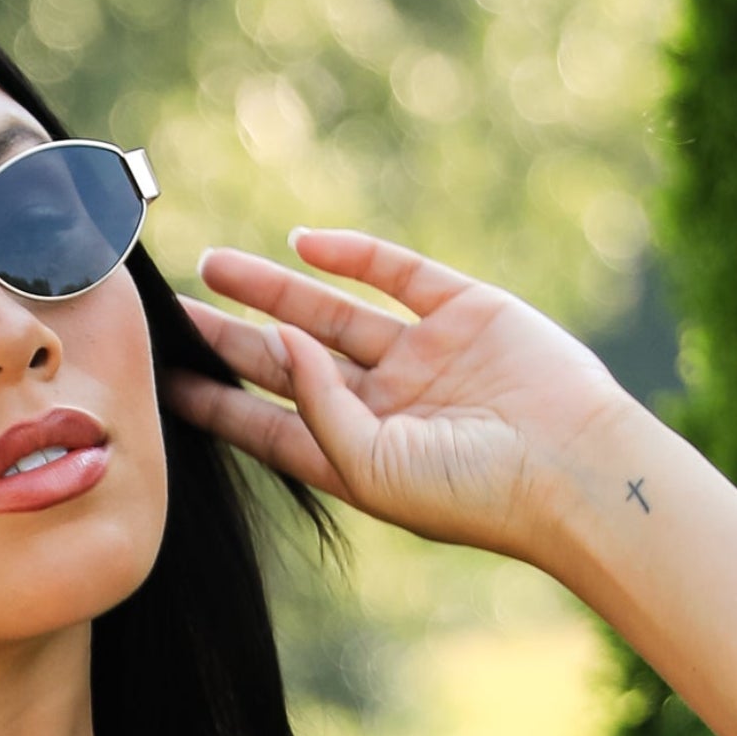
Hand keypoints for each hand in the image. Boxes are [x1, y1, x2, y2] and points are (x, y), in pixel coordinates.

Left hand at [168, 228, 632, 559]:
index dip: (218, 404)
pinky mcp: (464, 311)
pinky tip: (303, 243)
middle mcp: (384, 406)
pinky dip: (351, 255)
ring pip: (330, 313)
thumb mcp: (371, 467)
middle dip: (233, 339)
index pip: (270, 427)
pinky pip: (396, 273)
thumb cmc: (467, 492)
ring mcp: (422, 356)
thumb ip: (317, 406)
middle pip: (289, 365)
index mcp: (357, 458)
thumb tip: (281, 339)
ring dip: (273, 290)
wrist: (570, 465)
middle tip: (175, 313)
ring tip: (214, 265)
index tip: (166, 383)